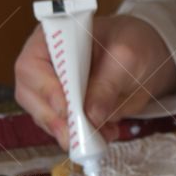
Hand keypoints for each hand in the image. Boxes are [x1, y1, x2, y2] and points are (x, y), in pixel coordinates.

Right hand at [14, 14, 175, 149]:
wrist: (144, 55)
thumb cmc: (131, 43)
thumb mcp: (126, 57)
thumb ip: (107, 84)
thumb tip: (91, 116)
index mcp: (52, 38)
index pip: (32, 66)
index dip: (45, 90)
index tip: (66, 110)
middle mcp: (44, 64)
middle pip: (31, 97)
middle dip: (55, 120)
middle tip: (78, 137)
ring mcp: (52, 89)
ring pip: (46, 118)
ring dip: (71, 132)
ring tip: (102, 135)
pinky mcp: (65, 109)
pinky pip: (65, 128)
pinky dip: (83, 136)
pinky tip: (105, 133)